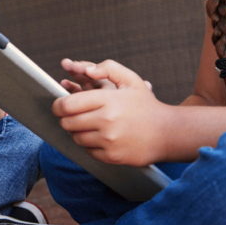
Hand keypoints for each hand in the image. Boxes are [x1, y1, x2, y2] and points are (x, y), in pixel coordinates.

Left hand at [51, 59, 169, 166]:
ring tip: (89, 125)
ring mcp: (109, 140)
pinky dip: (90, 145)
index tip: (59, 105)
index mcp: (108, 100)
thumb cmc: (145, 105)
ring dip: (78, 132)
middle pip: (67, 122)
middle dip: (66, 118)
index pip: (67, 105)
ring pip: (76, 137)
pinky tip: (102, 137)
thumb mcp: (130, 80)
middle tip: (73, 116)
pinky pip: (87, 151)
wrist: (168, 133)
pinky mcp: (112, 156)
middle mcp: (107, 121)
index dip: (57, 105)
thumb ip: (108, 68)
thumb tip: (87, 70)